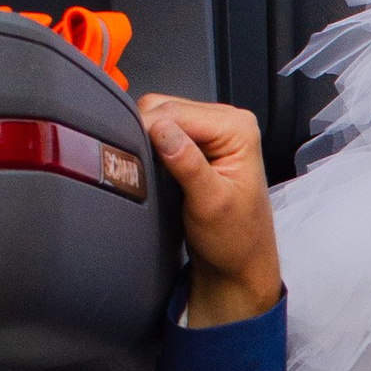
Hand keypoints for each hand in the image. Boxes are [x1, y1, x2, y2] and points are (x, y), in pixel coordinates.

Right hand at [138, 95, 281, 325]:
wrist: (239, 263)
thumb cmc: (236, 239)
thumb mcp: (210, 204)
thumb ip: (188, 164)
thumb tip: (161, 131)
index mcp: (237, 128)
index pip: (175, 111)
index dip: (148, 129)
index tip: (132, 155)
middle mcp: (226, 122)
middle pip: (163, 108)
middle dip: (145, 134)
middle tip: (142, 169)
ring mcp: (210, 132)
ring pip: (157, 118)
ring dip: (146, 140)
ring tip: (151, 172)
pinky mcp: (195, 144)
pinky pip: (160, 132)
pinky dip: (149, 146)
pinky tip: (153, 168)